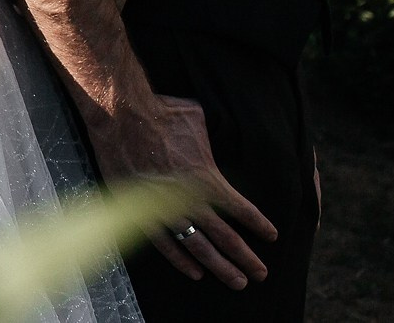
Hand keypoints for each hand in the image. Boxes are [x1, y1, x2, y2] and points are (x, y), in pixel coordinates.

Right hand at [93, 95, 277, 289]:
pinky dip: (181, 260)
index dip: (259, 225)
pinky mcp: (140, 210)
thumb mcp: (199, 118)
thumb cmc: (161, 112)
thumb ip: (214, 134)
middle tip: (260, 274)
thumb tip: (228, 128)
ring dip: (219, 266)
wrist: (120, 114)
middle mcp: (189, 199)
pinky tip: (195, 272)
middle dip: (245, 258)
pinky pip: (164, 244)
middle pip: (225, 237)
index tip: (272, 237)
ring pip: (198, 247)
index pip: (241, 209)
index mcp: (207, 178)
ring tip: (236, 281)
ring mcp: (164, 208)